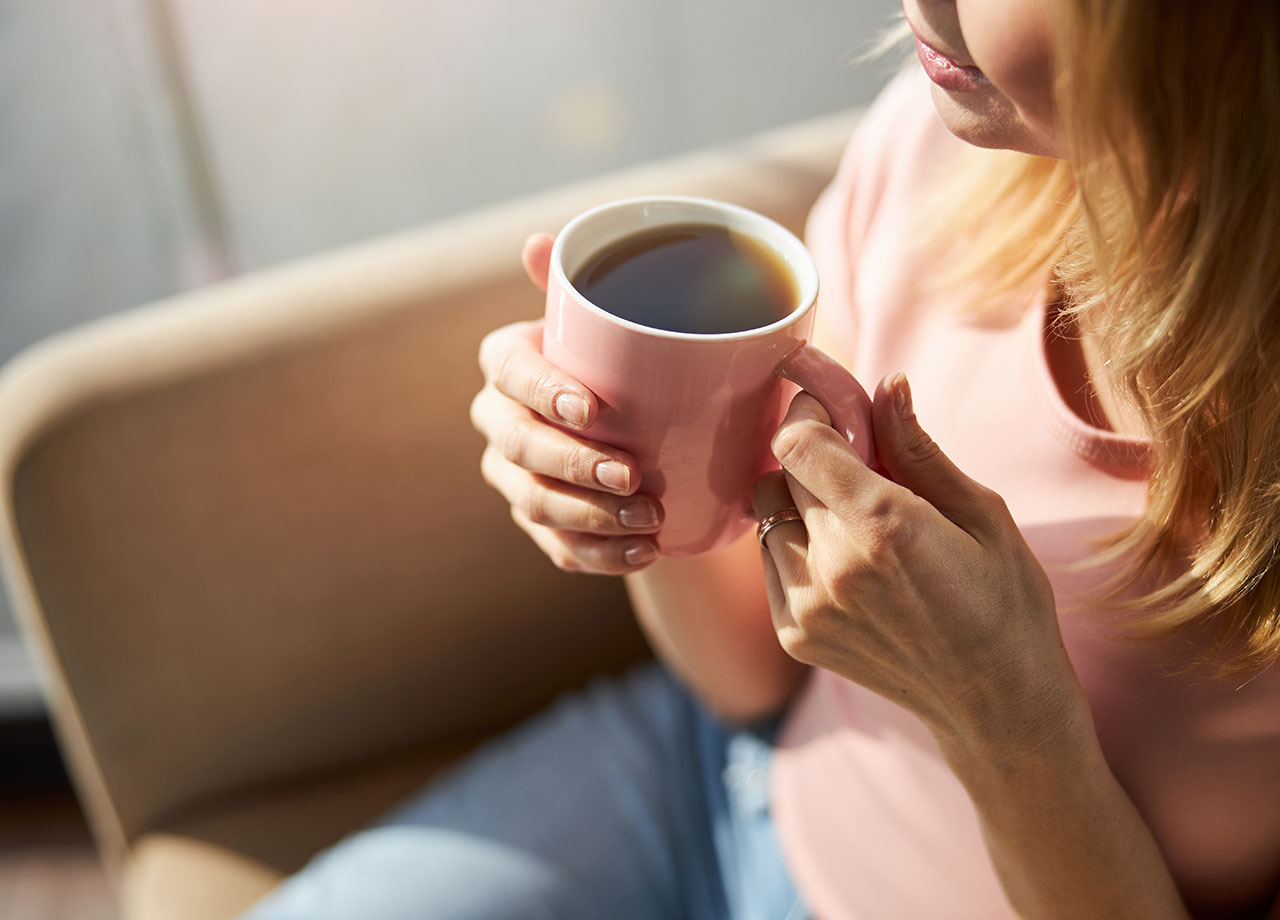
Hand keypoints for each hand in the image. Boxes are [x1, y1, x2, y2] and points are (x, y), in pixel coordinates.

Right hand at [469, 234, 663, 573]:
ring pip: (534, 503)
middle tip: (632, 476)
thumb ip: (587, 284)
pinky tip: (643, 551)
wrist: (645, 424)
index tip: (592, 408)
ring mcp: (514, 476)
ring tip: (649, 521)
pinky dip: (600, 554)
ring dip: (591, 516)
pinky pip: (558, 545)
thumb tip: (539, 243)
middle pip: (518, 447)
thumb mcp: (617, 320)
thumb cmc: (627, 359)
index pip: (509, 372)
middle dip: (572, 466)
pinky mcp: (539, 522)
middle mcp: (499, 419)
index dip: (544, 392)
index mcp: (509, 361)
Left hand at [752, 372, 1089, 760]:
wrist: (997, 703)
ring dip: (799, 502)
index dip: (809, 414)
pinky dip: (795, 547)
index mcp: (883, 526)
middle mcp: (833, 566)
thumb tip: (885, 386)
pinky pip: (769, 562)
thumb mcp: (982, 515)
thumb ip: (919, 450)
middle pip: (780, 474)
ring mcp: (808, 606)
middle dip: (812, 455)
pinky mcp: (795, 635)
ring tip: (853, 519)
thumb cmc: (1005, 602)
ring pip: (767, 517)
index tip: (832, 408)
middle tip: (855, 461)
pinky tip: (845, 560)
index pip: (799, 443)